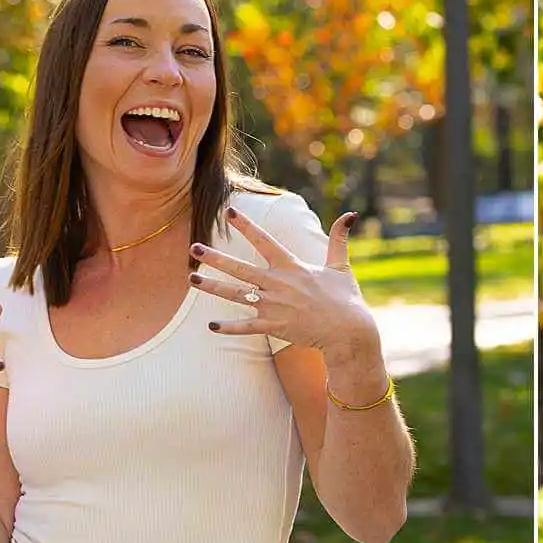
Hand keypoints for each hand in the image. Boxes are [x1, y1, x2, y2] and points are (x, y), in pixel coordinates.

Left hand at [190, 208, 377, 358]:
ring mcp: (274, 306)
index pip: (264, 241)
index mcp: (292, 266)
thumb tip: (350, 215)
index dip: (246, 225)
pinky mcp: (275, 326)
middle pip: (240, 268)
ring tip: (192, 279)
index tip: (229, 212)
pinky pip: (247, 327)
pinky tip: (211, 327)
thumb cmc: (346, 298)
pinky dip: (229, 328)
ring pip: (236, 294)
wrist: (349, 331)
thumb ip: (339, 239)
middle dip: (215, 258)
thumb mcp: (341, 266)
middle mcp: (278, 284)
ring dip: (213, 287)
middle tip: (193, 248)